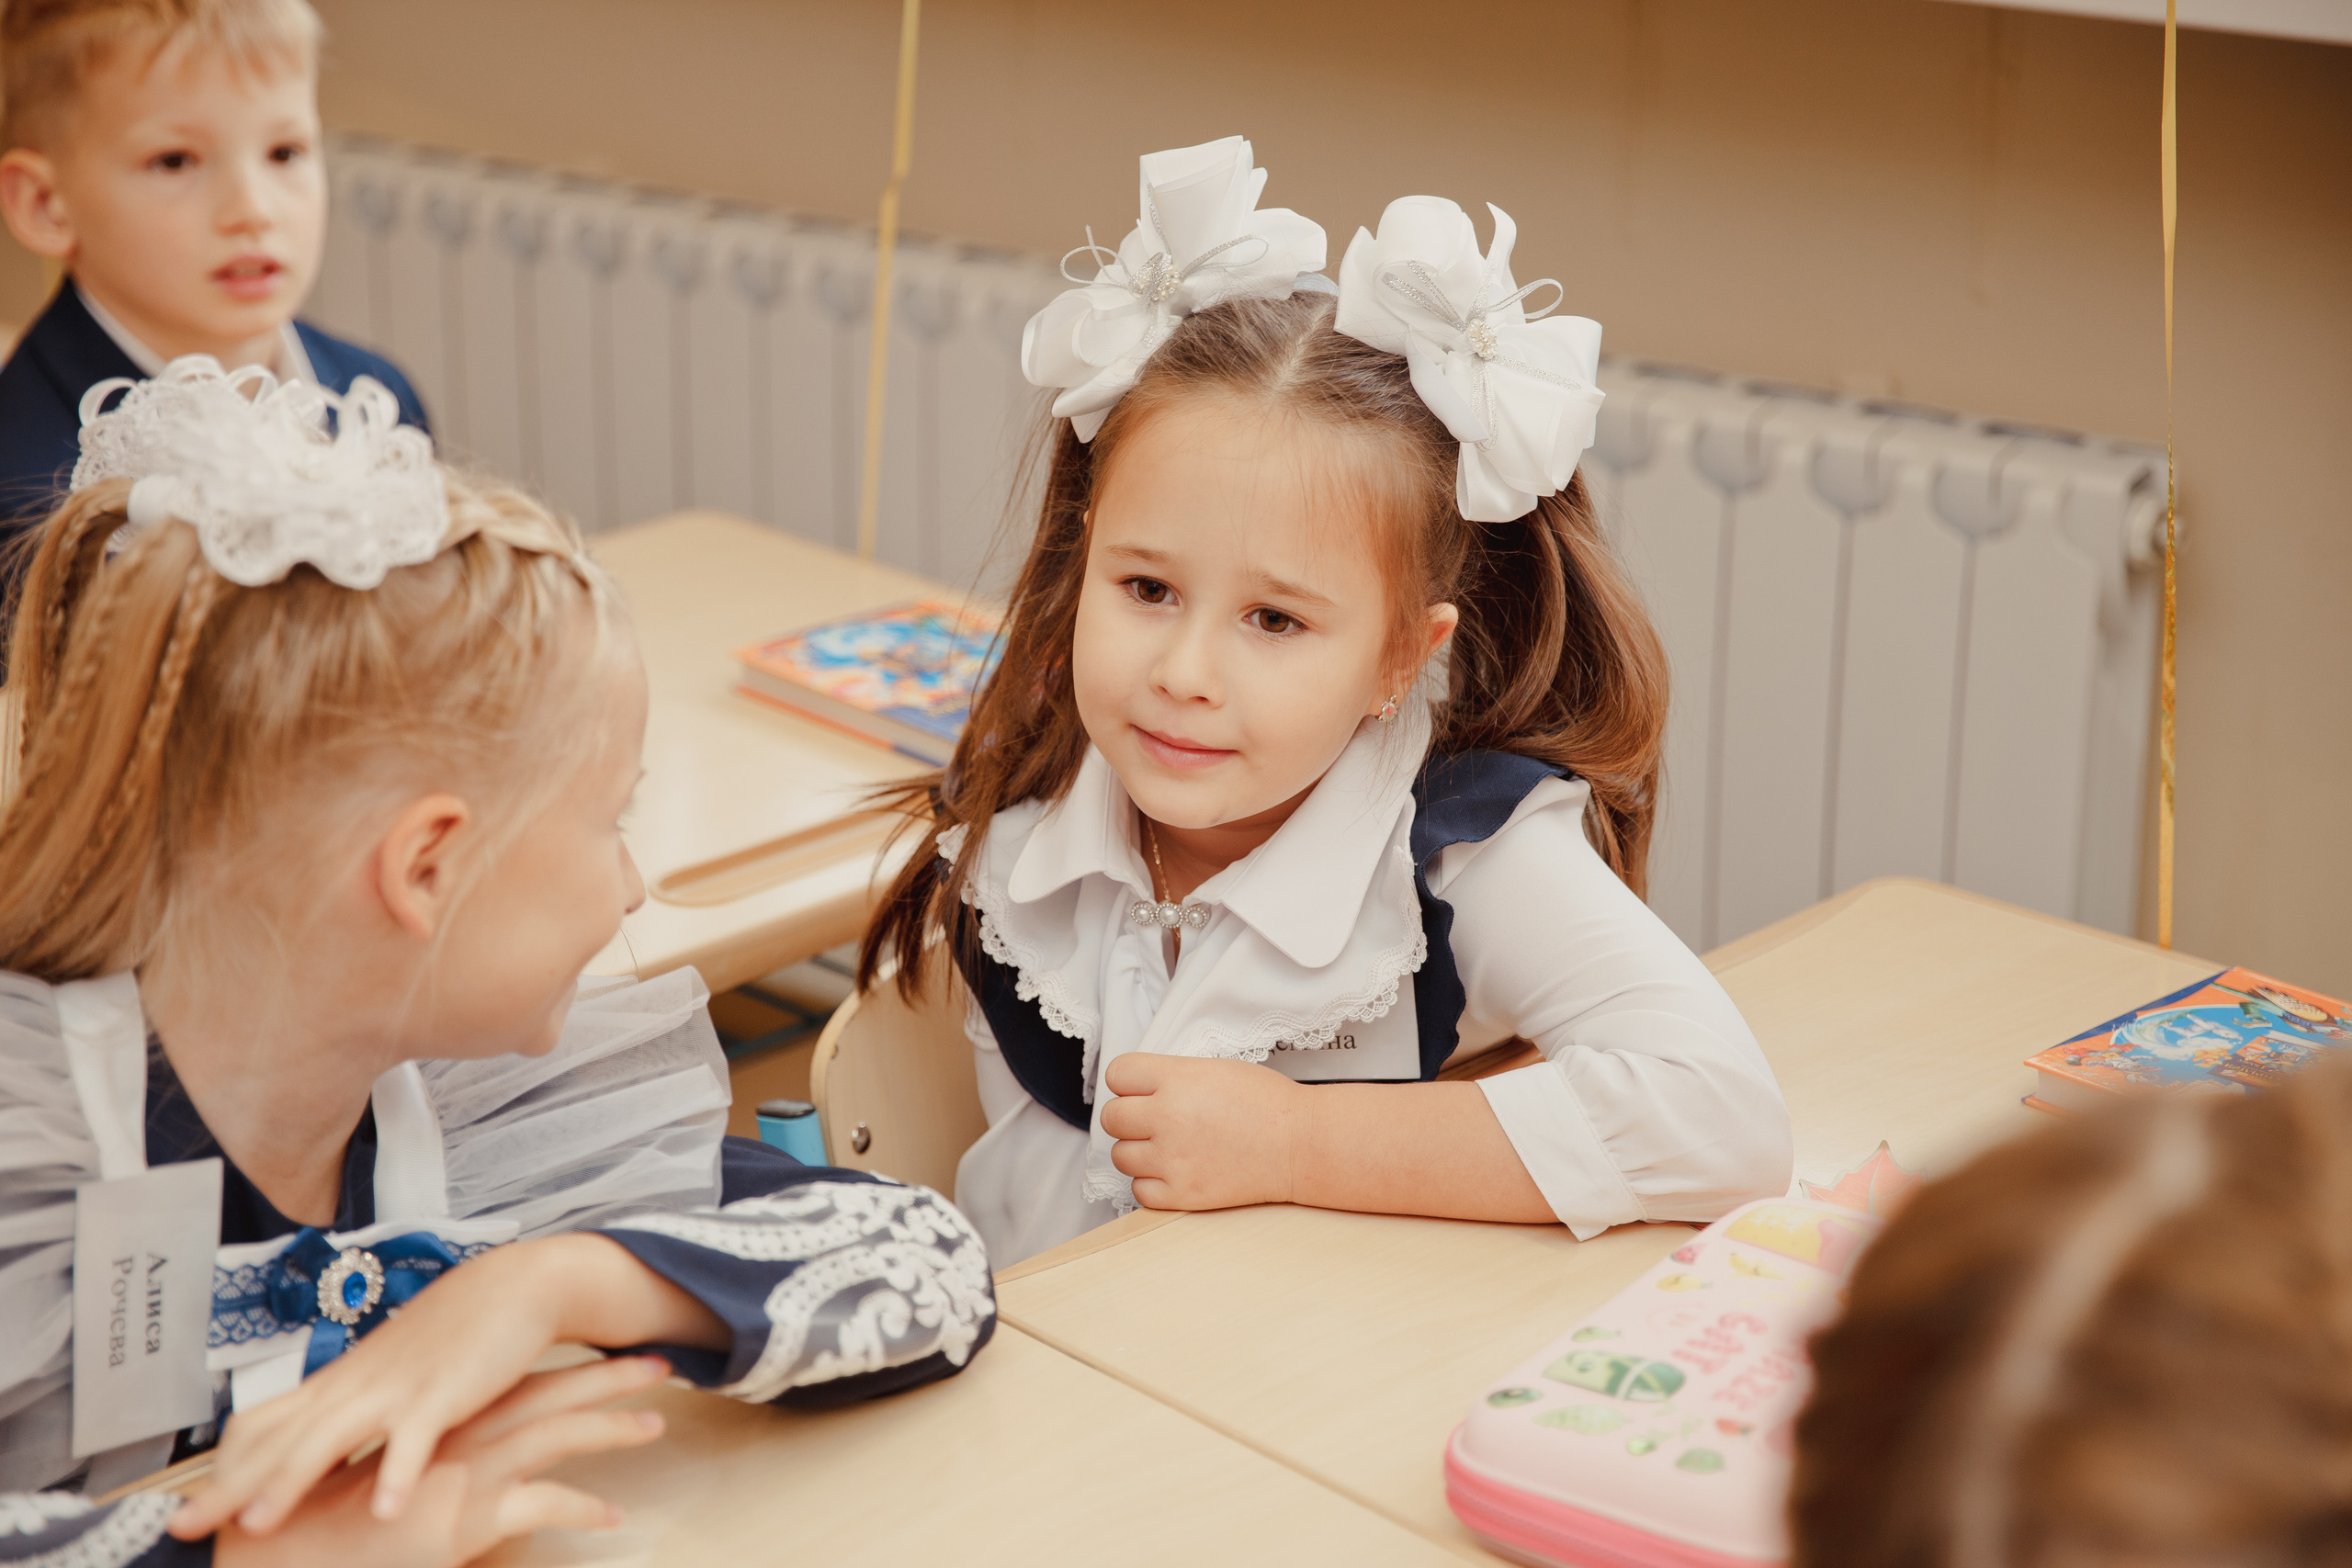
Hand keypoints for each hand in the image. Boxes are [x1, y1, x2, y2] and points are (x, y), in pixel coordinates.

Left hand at [173, 1233, 722, 1539]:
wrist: (514, 1285)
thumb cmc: (456, 1332)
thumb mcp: (393, 1371)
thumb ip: (357, 1409)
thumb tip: (320, 1453)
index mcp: (340, 1382)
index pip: (262, 1426)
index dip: (221, 1471)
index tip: (185, 1511)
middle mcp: (355, 1385)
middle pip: (278, 1440)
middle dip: (227, 1487)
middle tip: (183, 1528)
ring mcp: (397, 1388)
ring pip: (330, 1436)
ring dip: (290, 1480)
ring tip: (258, 1524)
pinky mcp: (445, 1391)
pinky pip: (417, 1437)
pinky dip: (400, 1472)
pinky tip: (389, 1510)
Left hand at [1100, 1053, 1306, 1210]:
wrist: (1299, 1144)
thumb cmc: (1265, 1104)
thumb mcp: (1214, 1068)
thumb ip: (1171, 1076)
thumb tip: (1139, 1090)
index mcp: (1176, 1079)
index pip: (1117, 1074)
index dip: (1128, 1082)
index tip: (1140, 1089)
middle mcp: (1168, 1118)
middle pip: (1111, 1117)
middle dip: (1129, 1117)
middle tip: (1152, 1120)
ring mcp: (1173, 1159)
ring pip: (1120, 1156)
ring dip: (1138, 1151)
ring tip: (1167, 1146)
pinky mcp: (1183, 1193)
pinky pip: (1139, 1190)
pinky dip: (1152, 1183)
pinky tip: (1174, 1170)